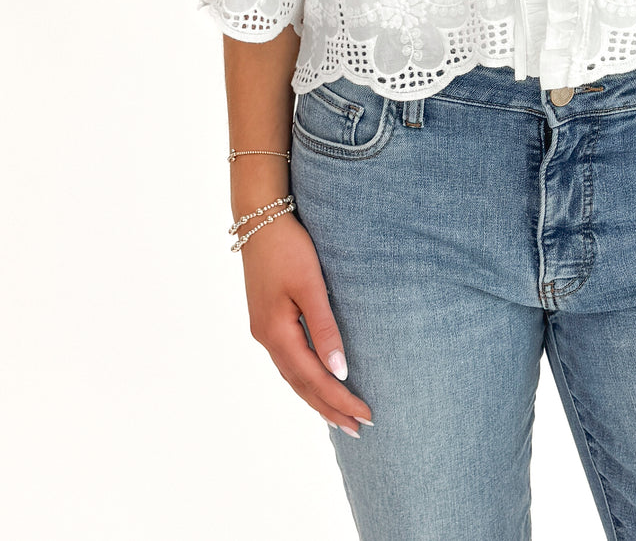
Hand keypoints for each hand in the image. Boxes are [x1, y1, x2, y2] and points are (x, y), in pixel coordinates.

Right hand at [240, 211, 372, 435]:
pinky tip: (315, 383)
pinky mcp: (266, 320)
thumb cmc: (288, 247)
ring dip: (317, 397)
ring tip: (340, 418)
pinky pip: (288, 362)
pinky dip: (304, 379)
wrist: (258, 219)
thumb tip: (339, 370)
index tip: (364, 416)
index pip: (313, 378)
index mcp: (276, 332)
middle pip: (301, 384)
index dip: (339, 399)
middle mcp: (266, 338)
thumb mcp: (310, 285)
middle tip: (358, 430)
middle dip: (329, 408)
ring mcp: (263, 330)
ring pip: (293, 376)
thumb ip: (325, 327)